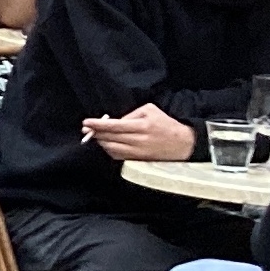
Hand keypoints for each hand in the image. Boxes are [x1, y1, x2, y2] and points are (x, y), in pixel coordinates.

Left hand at [80, 103, 196, 163]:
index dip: (98, 125)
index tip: (87, 123)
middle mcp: (139, 140)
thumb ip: (130, 114)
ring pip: (112, 148)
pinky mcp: (139, 160)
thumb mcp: (150, 110)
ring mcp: (139, 152)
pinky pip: (118, 156)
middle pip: (111, 138)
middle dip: (96, 134)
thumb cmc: (165, 124)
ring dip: (101, 142)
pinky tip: (106, 144)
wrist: (183, 143)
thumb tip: (114, 121)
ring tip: (95, 136)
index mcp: (142, 125)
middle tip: (86, 130)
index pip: (115, 126)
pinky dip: (109, 150)